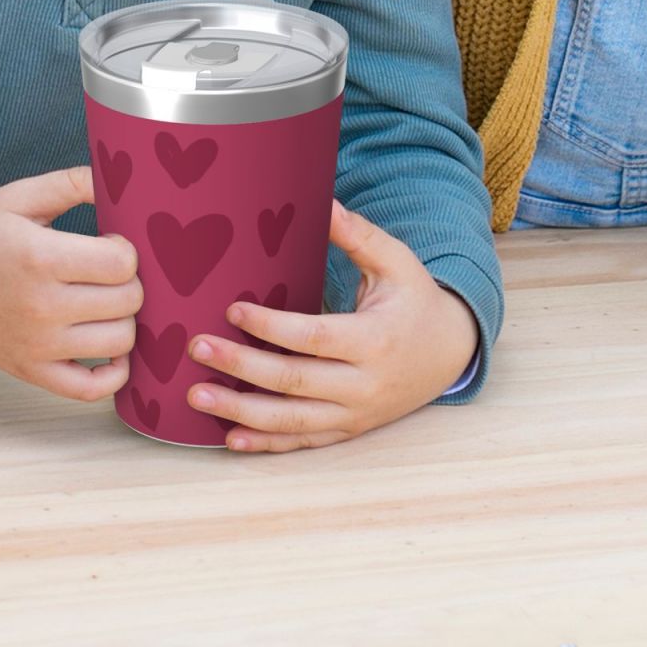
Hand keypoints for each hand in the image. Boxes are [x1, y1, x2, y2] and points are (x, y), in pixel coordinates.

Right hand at [0, 165, 142, 401]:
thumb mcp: (20, 196)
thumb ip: (73, 182)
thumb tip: (121, 176)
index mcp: (39, 258)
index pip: (121, 263)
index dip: (127, 248)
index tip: (110, 242)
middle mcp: (40, 307)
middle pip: (128, 301)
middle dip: (130, 280)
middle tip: (109, 270)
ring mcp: (37, 347)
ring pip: (120, 342)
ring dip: (125, 319)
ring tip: (106, 299)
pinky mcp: (32, 372)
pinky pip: (90, 390)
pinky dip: (114, 374)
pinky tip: (109, 346)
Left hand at [185, 200, 479, 451]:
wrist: (450, 353)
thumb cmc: (415, 299)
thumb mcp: (396, 262)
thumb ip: (358, 235)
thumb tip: (323, 202)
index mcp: (376, 339)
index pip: (314, 336)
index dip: (271, 326)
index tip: (233, 309)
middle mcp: (365, 384)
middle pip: (293, 381)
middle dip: (240, 366)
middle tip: (197, 348)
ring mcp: (356, 414)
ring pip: (291, 422)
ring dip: (240, 412)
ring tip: (195, 397)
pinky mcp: (349, 430)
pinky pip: (302, 443)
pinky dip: (265, 444)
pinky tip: (230, 438)